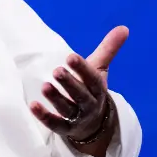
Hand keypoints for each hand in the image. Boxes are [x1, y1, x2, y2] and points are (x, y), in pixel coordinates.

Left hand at [30, 26, 128, 140]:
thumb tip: (124, 27)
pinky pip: (55, 124)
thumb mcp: (100, 70)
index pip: (92, 79)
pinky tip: (32, 105)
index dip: (82, 68)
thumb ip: (108, 49)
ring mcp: (78, 118)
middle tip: (57, 71)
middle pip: (80, 95)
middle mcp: (90, 105)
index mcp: (98, 89)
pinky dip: (44, 116)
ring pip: (68, 109)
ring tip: (44, 86)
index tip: (71, 56)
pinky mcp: (66, 129)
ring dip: (56, 98)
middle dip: (70, 83)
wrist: (96, 124)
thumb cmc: (92, 90)